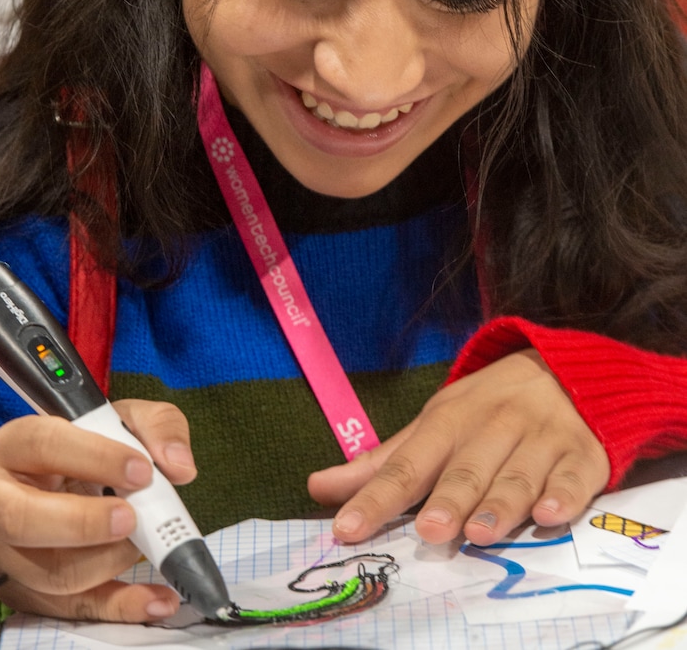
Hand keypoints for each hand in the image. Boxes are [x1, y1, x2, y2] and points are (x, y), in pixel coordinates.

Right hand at [0, 399, 196, 621]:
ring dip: (108, 561)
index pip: (44, 445)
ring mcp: (10, 550)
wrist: (72, 476)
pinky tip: (157, 597)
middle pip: (21, 519)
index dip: (95, 458)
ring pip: (47, 572)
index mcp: (19, 444)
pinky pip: (71, 609)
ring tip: (142, 541)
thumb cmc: (94, 445)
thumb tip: (178, 465)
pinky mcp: (31, 589)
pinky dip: (120, 606)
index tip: (141, 470)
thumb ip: (157, 427)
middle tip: (130, 517)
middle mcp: (1, 498)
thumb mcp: (125, 419)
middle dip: (83, 523)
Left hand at [308, 349, 609, 545]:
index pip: (407, 462)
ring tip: (480, 532)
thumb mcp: (435, 424)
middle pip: (467, 468)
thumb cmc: (488, 408)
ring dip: (501, 503)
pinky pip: (575, 477)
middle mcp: (493, 427)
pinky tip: (551, 513)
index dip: (377, 497)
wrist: (566, 369)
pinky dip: (565, 494)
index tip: (347, 528)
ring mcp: (541, 439)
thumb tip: (318, 487)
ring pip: (519, 474)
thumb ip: (383, 462)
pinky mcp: (583, 455)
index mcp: (449, 420)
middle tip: (430, 531)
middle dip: (448, 498)